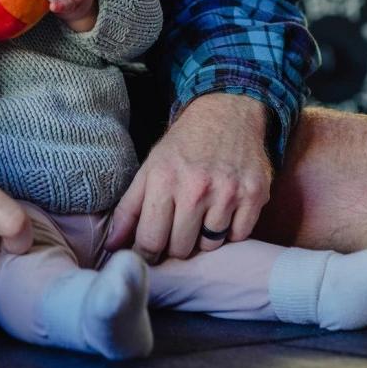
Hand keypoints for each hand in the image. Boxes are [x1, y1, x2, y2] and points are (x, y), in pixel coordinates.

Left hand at [105, 93, 272, 260]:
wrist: (227, 114)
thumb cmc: (183, 146)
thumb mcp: (149, 169)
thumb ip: (128, 210)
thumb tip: (112, 246)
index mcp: (163, 180)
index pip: (150, 240)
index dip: (145, 253)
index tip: (147, 253)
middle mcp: (196, 188)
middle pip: (180, 248)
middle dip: (175, 244)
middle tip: (177, 227)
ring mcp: (228, 193)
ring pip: (210, 246)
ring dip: (203, 237)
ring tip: (201, 214)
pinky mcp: (254, 195)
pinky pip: (238, 236)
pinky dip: (230, 231)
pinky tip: (223, 211)